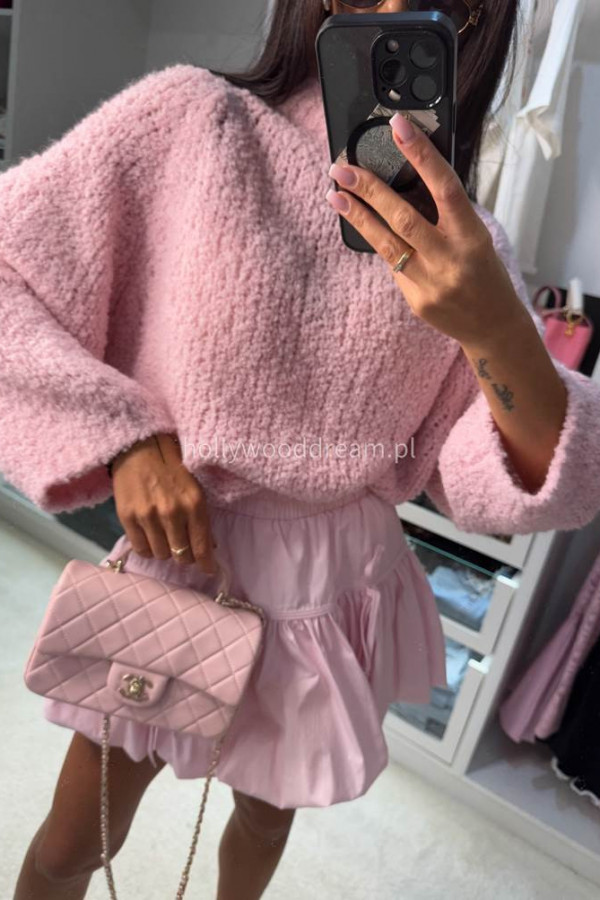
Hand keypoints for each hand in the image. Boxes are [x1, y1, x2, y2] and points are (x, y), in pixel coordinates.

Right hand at [110, 433, 217, 574]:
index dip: (206, 564)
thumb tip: (209, 547)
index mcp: (194, 503)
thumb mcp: (195, 487)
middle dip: (185, 556)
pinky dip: (148, 548)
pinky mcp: (127, 517)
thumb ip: (201, 517)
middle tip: (184, 549)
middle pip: (182, 556)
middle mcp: (172, 512)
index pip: (202, 547)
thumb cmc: (171, 466)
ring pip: (161, 555)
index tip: (209, 570)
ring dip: (165, 551)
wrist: (138, 447)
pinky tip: (150, 537)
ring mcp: (148, 516)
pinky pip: (141, 549)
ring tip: (165, 537)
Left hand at [325, 113, 526, 347]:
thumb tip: (403, 183)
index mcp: (471, 235)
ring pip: (386, 244)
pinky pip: (393, 267)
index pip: (444, 187)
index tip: (398, 127)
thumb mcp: (475, 237)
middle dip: (369, 190)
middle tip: (341, 169)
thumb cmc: (484, 272)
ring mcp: (430, 283)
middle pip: (403, 218)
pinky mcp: (415, 301)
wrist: (492, 325)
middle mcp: (450, 259)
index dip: (421, 155)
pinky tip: (369, 230)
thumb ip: (444, 215)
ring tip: (335, 195)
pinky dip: (382, 245)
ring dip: (358, 216)